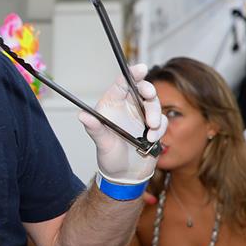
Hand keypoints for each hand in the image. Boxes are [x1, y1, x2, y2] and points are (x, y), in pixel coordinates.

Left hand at [78, 64, 166, 183]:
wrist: (125, 176)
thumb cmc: (109, 158)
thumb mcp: (102, 143)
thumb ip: (94, 129)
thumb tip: (83, 116)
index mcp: (112, 105)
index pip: (122, 83)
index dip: (132, 73)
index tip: (141, 68)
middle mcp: (127, 108)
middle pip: (142, 89)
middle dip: (148, 91)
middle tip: (150, 95)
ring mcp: (141, 116)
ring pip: (154, 104)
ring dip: (155, 114)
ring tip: (150, 130)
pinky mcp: (153, 127)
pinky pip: (163, 121)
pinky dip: (160, 129)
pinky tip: (151, 140)